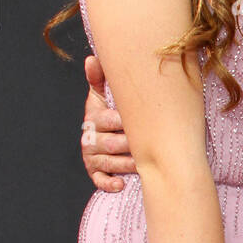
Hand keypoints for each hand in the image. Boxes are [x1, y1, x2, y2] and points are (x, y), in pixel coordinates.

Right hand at [82, 54, 136, 191]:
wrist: (103, 134)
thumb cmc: (109, 113)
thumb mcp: (102, 96)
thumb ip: (100, 79)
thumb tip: (92, 58)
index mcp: (94, 118)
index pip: (107, 120)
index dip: (123, 122)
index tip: (141, 122)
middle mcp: (91, 138)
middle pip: (112, 144)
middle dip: (131, 145)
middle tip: (151, 146)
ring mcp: (92, 157)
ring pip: (110, 162)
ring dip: (127, 165)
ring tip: (144, 163)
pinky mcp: (95, 172)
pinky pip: (99, 180)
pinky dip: (109, 183)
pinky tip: (121, 185)